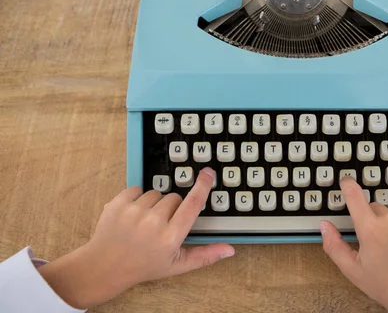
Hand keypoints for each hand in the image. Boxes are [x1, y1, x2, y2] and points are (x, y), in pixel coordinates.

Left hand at [38, 167, 233, 308]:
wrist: (104, 267)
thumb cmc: (143, 266)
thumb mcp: (177, 265)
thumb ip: (205, 256)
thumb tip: (229, 250)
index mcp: (170, 237)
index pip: (192, 204)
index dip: (203, 186)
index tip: (208, 173)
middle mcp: (153, 223)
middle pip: (174, 198)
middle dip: (170, 208)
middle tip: (159, 227)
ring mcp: (134, 212)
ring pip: (156, 193)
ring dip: (152, 204)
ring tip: (143, 224)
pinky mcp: (118, 203)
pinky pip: (137, 188)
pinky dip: (136, 199)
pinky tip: (131, 216)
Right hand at [320, 178, 387, 312]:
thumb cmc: (385, 285)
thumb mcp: (352, 270)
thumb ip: (333, 245)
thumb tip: (325, 225)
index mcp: (371, 230)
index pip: (355, 197)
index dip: (348, 185)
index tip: (346, 180)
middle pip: (374, 208)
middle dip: (372, 220)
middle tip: (376, 244)